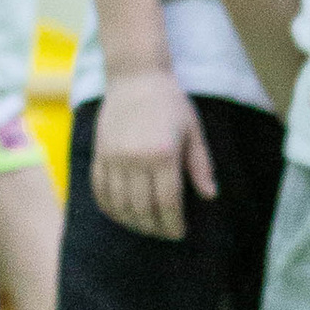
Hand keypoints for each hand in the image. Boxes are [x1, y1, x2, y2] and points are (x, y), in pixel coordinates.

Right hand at [91, 67, 213, 239]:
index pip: (167, 203)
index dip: (173, 224)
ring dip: (132, 222)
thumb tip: (210, 195)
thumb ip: (200, 165)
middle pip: (142, 208)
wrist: (135, 76)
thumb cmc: (170, 103)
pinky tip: (121, 214)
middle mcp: (136, 159)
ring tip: (145, 227)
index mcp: (163, 154)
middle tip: (164, 234)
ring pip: (119, 204)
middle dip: (154, 228)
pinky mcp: (99, 153)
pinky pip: (100, 190)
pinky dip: (109, 208)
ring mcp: (113, 157)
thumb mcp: (193, 131)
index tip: (179, 233)